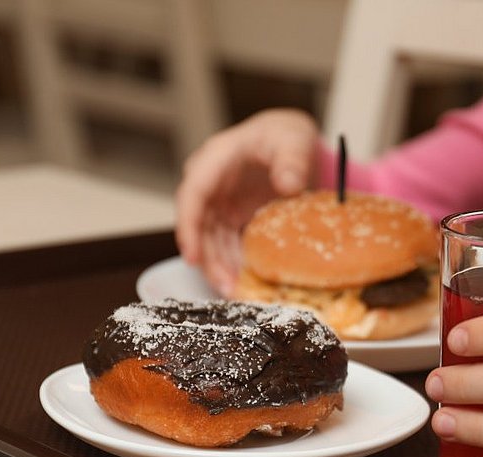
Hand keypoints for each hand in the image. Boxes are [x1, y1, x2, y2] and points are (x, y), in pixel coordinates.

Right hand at [175, 109, 319, 294]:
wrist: (290, 143)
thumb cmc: (285, 136)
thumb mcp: (293, 138)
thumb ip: (292, 159)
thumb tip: (288, 183)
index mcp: (216, 159)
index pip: (193, 194)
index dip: (189, 228)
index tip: (192, 257)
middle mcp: (210, 184)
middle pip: (198, 226)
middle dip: (208, 260)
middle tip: (226, 287)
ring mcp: (218, 204)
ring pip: (209, 241)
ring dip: (221, 267)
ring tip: (238, 292)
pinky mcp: (230, 219)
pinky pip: (226, 245)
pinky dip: (234, 263)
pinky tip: (247, 282)